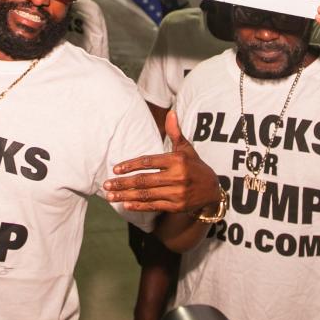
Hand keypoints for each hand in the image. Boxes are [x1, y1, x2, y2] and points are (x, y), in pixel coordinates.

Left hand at [103, 111, 220, 212]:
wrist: (213, 190)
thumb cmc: (195, 166)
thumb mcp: (187, 148)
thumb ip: (175, 132)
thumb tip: (171, 113)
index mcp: (177, 160)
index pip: (148, 162)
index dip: (130, 165)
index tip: (115, 169)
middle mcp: (177, 177)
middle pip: (144, 180)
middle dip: (123, 183)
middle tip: (106, 184)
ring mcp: (177, 193)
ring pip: (147, 194)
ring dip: (126, 196)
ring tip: (110, 196)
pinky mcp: (177, 207)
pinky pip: (154, 206)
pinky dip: (139, 206)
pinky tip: (125, 204)